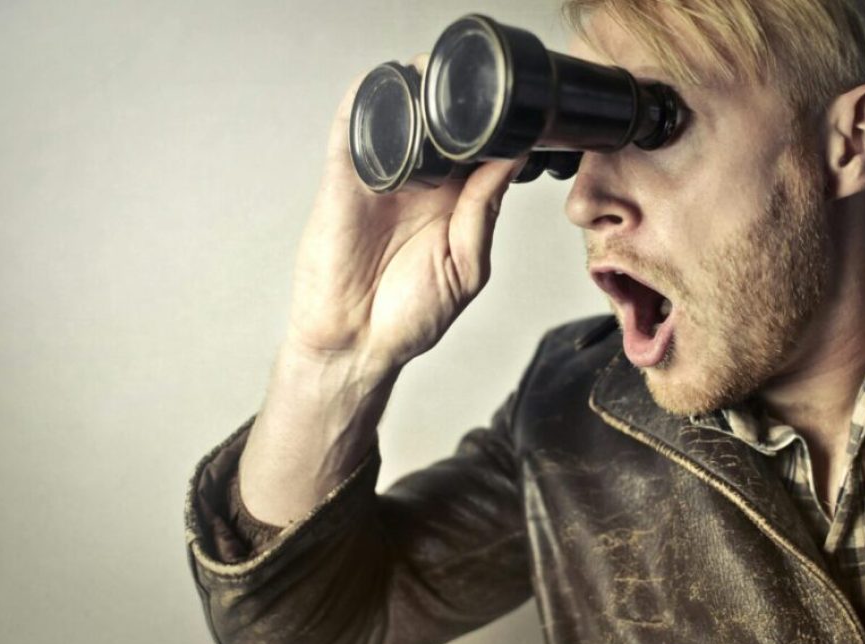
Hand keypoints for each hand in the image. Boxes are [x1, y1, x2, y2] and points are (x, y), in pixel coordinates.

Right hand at [239, 63, 523, 525]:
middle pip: (441, 121)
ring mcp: (382, 177)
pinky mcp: (344, 181)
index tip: (520, 104)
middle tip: (479, 83)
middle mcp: (421, 182)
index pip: (479, 146)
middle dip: (457, 96)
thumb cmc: (412, 315)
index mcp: (456, 200)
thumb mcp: (467, 265)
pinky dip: (366, 103)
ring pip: (399, 115)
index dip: (497, 122)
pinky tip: (388, 91)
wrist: (358, 344)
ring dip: (414, 90)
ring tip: (436, 78)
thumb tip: (512, 157)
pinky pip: (352, 130)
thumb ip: (484, 209)